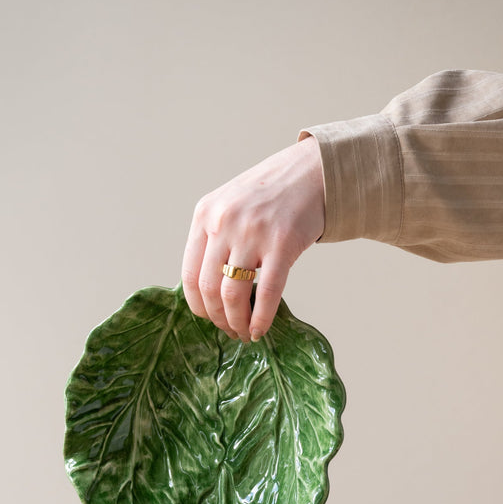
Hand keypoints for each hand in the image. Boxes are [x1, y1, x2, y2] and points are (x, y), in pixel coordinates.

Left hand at [182, 135, 324, 342]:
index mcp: (204, 214)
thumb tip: (208, 290)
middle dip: (217, 319)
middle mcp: (223, 222)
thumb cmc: (272, 193)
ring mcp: (251, 233)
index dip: (197, 305)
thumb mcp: (230, 205)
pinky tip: (260, 330)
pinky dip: (261, 318)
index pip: (189, 274)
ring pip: (233, 294)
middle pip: (209, 288)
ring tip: (244, 333)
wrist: (313, 171)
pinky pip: (267, 292)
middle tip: (229, 331)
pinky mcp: (281, 243)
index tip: (208, 318)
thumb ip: (214, 238)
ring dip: (237, 322)